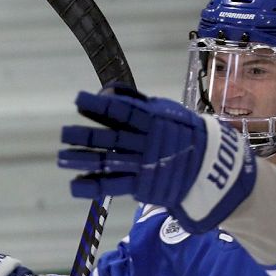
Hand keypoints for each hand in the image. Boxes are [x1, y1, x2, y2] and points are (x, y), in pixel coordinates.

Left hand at [57, 84, 255, 232]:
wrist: (213, 167)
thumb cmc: (184, 133)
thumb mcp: (165, 112)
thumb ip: (136, 102)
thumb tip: (109, 89)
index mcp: (153, 120)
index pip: (123, 111)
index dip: (100, 106)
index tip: (78, 101)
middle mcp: (146, 142)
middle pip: (112, 137)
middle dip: (86, 135)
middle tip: (63, 134)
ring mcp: (144, 165)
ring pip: (109, 161)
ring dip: (83, 160)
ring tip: (62, 158)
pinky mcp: (142, 185)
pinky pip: (114, 185)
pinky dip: (93, 186)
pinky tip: (74, 184)